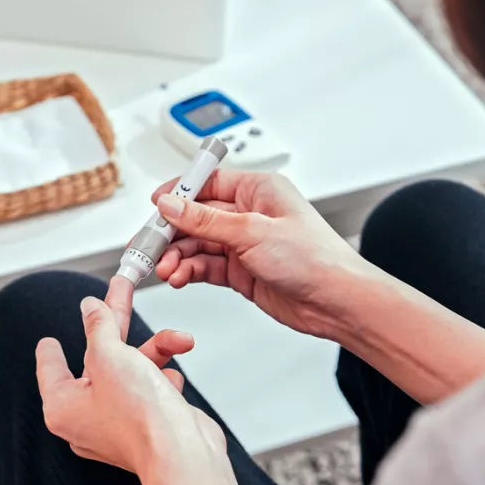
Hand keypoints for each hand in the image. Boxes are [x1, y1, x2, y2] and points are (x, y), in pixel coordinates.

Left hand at [37, 295, 223, 474]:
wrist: (181, 452)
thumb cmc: (138, 416)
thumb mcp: (110, 355)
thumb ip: (99, 326)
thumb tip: (91, 308)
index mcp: (63, 406)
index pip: (51, 369)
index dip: (51, 350)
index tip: (48, 340)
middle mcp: (87, 417)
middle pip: (98, 358)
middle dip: (117, 322)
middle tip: (120, 290)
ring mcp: (118, 422)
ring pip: (132, 370)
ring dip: (157, 351)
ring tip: (178, 339)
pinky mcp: (147, 423)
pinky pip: (151, 388)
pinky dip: (164, 379)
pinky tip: (173, 383)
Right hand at [151, 171, 371, 339]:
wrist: (337, 301)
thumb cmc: (314, 258)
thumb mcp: (252, 232)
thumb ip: (206, 221)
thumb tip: (172, 204)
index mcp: (258, 190)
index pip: (207, 183)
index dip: (178, 194)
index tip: (154, 206)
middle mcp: (250, 214)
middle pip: (196, 217)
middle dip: (171, 232)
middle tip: (148, 247)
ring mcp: (246, 244)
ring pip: (198, 245)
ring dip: (178, 256)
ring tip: (166, 270)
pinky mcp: (243, 271)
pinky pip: (207, 266)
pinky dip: (189, 271)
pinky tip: (179, 277)